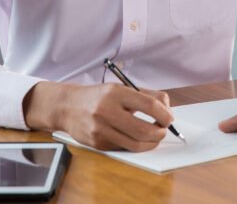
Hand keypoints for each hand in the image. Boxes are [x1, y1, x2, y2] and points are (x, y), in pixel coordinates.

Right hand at [22, 81, 172, 151]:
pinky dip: (135, 145)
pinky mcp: (97, 143)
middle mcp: (107, 111)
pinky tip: (136, 138)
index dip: (164, 114)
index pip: (149, 105)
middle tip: (163, 130)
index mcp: (116, 93)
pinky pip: (123, 147)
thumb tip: (167, 108)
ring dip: (151, 143)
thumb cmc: (99, 96)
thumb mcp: (121, 88)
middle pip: (144, 129)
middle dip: (160, 132)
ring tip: (154, 136)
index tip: (169, 118)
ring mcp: (100, 129)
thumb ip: (146, 96)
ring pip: (135, 143)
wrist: (67, 106)